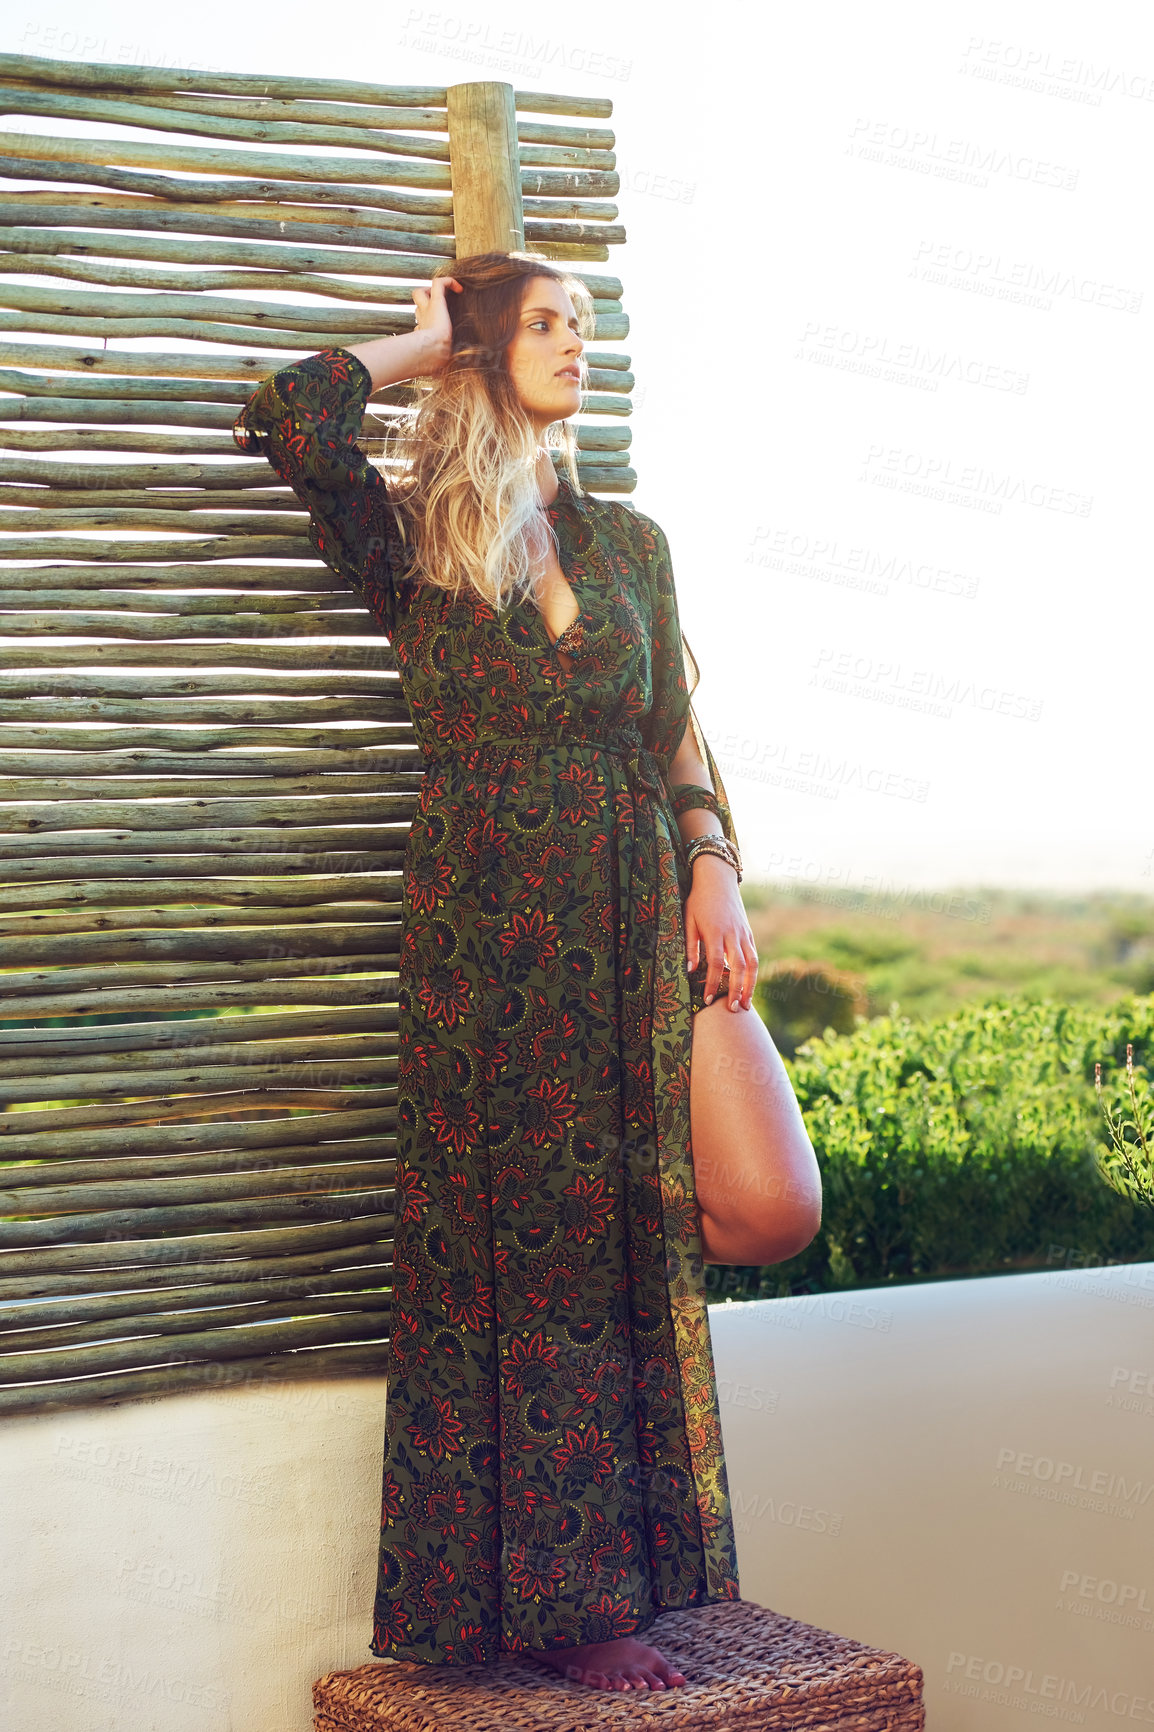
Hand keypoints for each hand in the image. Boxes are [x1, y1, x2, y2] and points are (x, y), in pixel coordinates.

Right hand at [410, 276, 462, 371]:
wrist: (435, 353)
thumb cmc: (437, 362)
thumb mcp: (441, 366)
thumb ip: (444, 371)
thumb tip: (457, 387)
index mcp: (423, 334)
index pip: (419, 324)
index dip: (422, 323)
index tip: (432, 330)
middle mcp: (423, 320)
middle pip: (417, 307)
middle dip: (423, 306)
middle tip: (437, 309)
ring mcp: (428, 310)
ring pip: (420, 293)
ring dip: (428, 292)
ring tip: (443, 297)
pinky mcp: (436, 301)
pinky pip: (439, 283)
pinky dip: (448, 281)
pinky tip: (459, 288)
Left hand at [685, 855, 757, 1010]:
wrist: (718, 880)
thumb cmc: (698, 901)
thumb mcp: (688, 920)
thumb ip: (690, 945)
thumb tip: (690, 970)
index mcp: (715, 931)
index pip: (716, 964)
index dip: (713, 983)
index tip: (708, 999)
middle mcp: (733, 934)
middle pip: (740, 967)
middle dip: (738, 990)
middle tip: (734, 1010)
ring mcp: (744, 934)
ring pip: (752, 964)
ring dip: (751, 986)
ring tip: (746, 1005)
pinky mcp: (749, 933)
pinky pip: (754, 956)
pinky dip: (753, 974)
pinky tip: (749, 986)